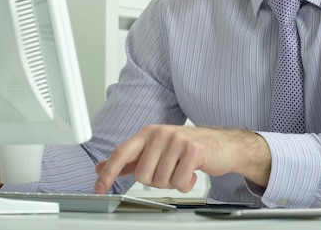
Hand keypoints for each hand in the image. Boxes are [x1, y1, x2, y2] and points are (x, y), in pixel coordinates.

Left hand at [94, 125, 270, 193]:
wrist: (222, 145)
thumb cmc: (188, 148)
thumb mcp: (157, 150)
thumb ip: (130, 159)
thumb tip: (102, 167)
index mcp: (148, 133)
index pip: (122, 153)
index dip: (108, 172)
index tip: (99, 187)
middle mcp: (160, 133)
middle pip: (142, 175)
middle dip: (156, 181)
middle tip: (169, 171)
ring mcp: (176, 140)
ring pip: (161, 180)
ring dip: (172, 182)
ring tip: (182, 169)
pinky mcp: (193, 150)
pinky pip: (179, 182)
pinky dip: (186, 183)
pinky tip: (192, 172)